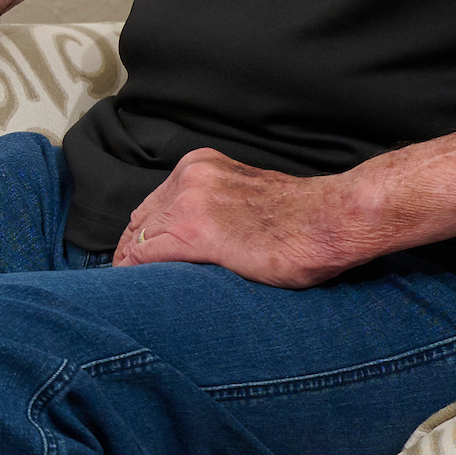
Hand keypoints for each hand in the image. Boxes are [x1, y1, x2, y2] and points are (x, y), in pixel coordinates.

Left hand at [111, 148, 376, 287]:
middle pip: (142, 218)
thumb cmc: (301, 219)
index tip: (135, 256)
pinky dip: (137, 272)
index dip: (142, 232)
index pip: (156, 202)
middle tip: (126, 276)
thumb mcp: (248, 196)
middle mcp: (190, 177)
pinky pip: (146, 254)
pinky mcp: (194, 232)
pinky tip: (139, 288)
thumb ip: (219, 206)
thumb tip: (202, 234)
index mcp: (201, 165)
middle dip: (130, 248)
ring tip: (131, 288)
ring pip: (139, 237)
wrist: (329, 221)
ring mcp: (189, 202)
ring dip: (132, 263)